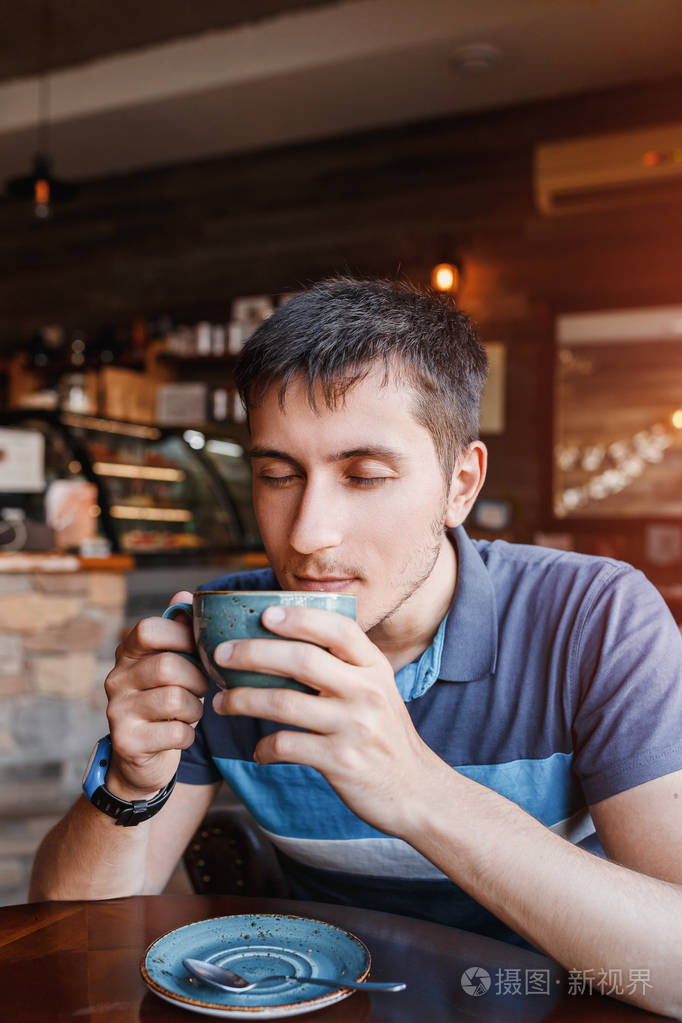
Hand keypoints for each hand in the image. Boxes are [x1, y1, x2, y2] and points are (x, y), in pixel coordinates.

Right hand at [103, 590, 207, 799]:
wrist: (142, 760)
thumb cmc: (166, 703)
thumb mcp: (174, 664)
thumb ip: (179, 631)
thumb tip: (185, 595)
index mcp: (127, 653)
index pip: (149, 629)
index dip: (181, 635)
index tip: (198, 650)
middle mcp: (116, 679)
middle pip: (167, 665)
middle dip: (197, 678)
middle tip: (203, 687)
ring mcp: (117, 711)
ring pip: (174, 699)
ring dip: (195, 708)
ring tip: (191, 711)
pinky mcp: (127, 742)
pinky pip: (176, 733)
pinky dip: (188, 735)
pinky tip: (181, 733)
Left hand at [212, 605, 439, 837]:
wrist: (414, 789)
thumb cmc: (383, 733)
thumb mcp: (377, 689)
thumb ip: (344, 664)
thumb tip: (287, 638)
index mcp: (374, 667)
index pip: (338, 628)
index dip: (300, 617)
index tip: (265, 613)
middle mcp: (366, 692)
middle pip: (302, 659)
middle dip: (253, 653)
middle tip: (221, 654)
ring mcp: (354, 727)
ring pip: (284, 703)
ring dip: (243, 700)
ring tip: (222, 702)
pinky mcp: (340, 762)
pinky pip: (287, 746)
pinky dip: (264, 748)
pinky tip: (257, 750)